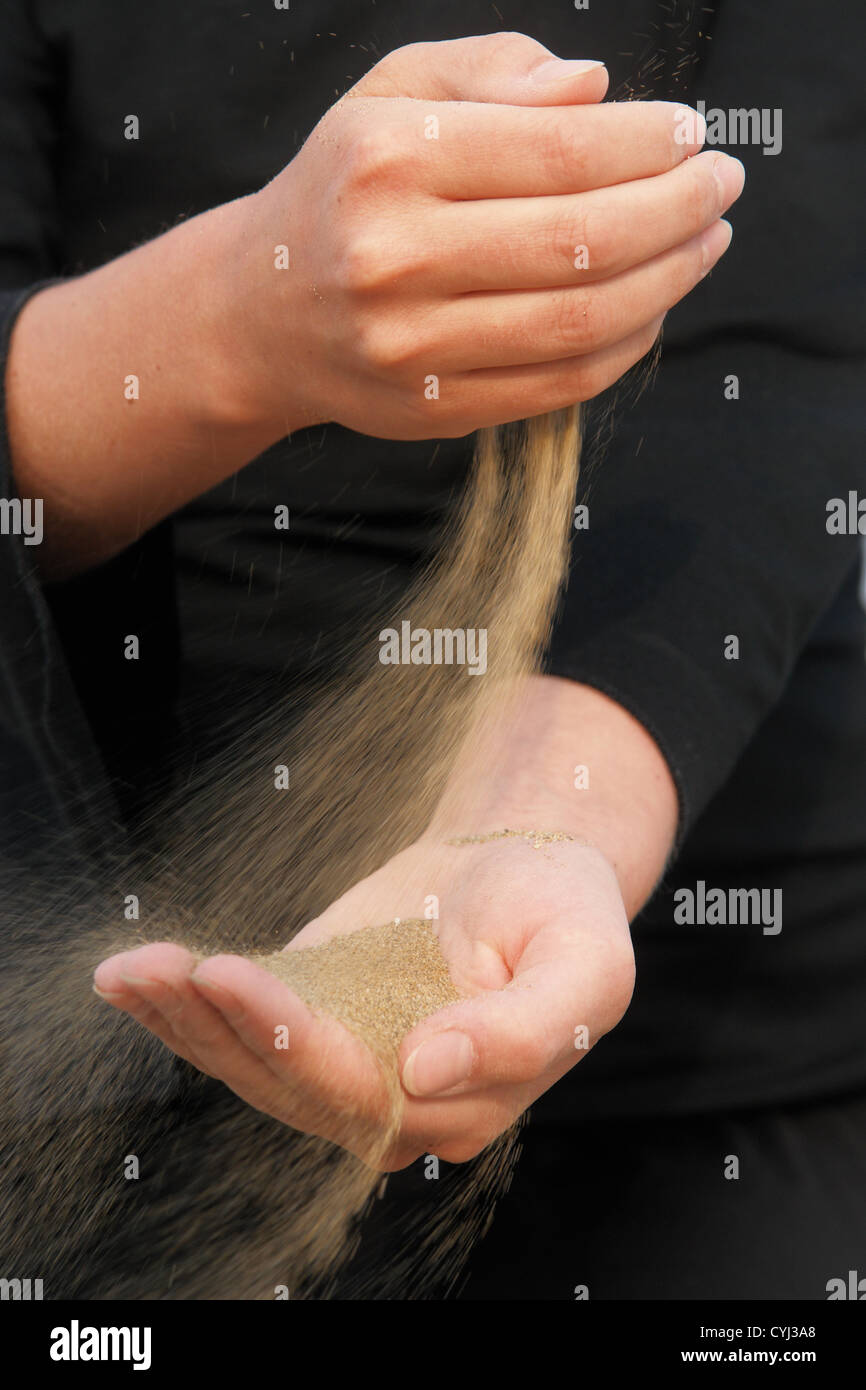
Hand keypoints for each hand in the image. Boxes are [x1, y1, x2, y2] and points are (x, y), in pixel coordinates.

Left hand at [93, 833, 633, 1167]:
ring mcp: (343, 1059)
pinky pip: (238, 1024)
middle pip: (287, 1084)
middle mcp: (389, 1101)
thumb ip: (522, 1032)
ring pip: (248, 1063)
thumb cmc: (566, 917)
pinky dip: (181, 1004)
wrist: (528, 867)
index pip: (362, 1091)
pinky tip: (131, 976)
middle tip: (160, 968)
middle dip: (217, 1029)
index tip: (232, 978)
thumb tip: (424, 1071)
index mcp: (459, 1107)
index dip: (292, 1041)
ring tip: (131, 971)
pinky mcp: (310, 1013)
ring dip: (183, 1021)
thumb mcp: (585, 968)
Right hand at [230, 31, 743, 440]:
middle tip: (720, 186)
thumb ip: (493, 71)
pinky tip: (653, 304)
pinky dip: (627, 344)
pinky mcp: (434, 408)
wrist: (262, 311)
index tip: (691, 135)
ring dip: (669, 280)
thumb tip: (594, 89)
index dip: (647, 144)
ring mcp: (414, 346)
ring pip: (582, 320)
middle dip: (678, 210)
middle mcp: (395, 257)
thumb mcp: (393, 93)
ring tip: (704, 240)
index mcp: (389, 159)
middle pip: (583, 241)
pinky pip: (561, 383)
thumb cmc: (345, 189)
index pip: (558, 152)